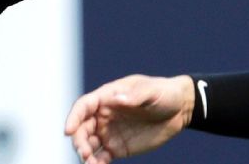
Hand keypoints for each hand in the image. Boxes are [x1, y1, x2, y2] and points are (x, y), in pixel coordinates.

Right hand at [65, 74, 193, 163]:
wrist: (180, 110)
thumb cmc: (164, 93)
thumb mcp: (152, 91)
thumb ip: (135, 95)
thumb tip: (116, 98)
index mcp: (108, 96)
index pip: (84, 106)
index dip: (74, 117)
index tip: (68, 131)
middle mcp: (104, 115)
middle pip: (82, 128)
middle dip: (79, 140)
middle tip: (85, 152)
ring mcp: (109, 132)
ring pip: (89, 144)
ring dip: (85, 154)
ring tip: (91, 163)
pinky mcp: (117, 148)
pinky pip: (101, 157)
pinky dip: (96, 163)